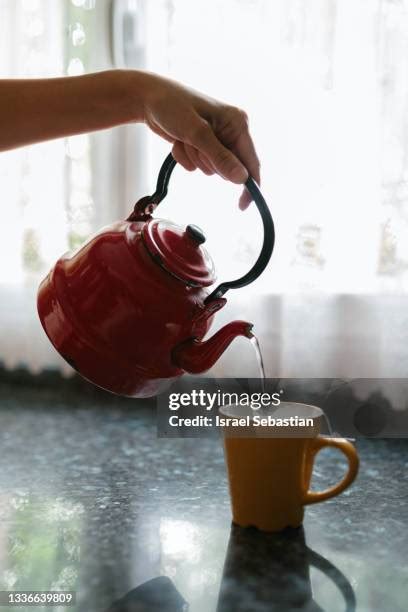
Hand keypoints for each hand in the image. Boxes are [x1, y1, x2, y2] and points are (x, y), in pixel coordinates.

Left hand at [140, 72, 260, 208]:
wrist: (148, 98)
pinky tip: (178, 141)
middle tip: (192, 144)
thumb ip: (220, 157)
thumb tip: (242, 179)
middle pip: (228, 169)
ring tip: (183, 138)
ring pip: (211, 169)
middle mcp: (231, 131)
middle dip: (207, 162)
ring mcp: (217, 139)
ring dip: (194, 159)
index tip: (242, 205)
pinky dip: (185, 158)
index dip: (249, 186)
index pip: (251, 162)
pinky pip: (197, 166)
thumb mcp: (196, 133)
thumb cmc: (172, 105)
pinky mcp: (203, 145)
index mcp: (238, 123)